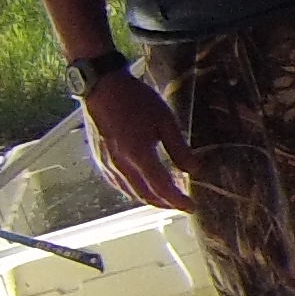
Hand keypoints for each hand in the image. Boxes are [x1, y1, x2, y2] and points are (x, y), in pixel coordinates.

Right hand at [82, 69, 196, 211]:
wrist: (102, 88)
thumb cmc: (135, 100)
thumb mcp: (165, 121)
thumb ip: (179, 148)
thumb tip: (195, 170)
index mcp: (139, 155)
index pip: (162, 188)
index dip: (177, 201)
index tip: (191, 207)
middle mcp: (121, 165)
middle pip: (145, 195)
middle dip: (165, 203)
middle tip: (180, 205)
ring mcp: (107, 164)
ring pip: (130, 192)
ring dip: (149, 199)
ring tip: (165, 199)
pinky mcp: (99, 160)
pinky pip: (118, 184)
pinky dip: (133, 191)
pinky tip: (142, 187)